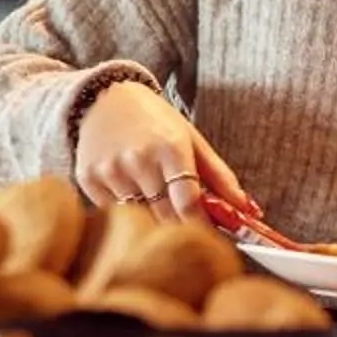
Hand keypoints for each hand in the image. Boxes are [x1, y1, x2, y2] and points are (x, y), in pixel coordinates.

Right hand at [73, 80, 254, 226]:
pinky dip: (127, 211)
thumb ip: (220, 177)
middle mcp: (138, 159)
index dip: (202, 226)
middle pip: (165, 215)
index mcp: (170, 147)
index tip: (211, 239)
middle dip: (181, 228)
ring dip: (154, 219)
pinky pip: (114, 212)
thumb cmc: (154, 121)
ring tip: (160, 205)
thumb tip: (248, 210)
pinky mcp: (88, 179)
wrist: (104, 97)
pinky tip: (131, 193)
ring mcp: (110, 171)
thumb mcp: (192, 140)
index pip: (188, 202)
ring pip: (139, 217)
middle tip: (191, 233)